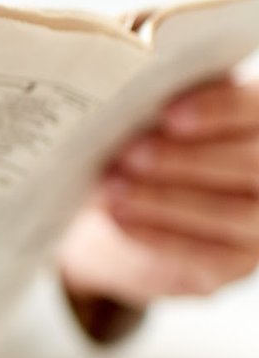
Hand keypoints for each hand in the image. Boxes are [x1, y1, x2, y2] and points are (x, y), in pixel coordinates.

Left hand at [58, 75, 258, 307]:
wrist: (129, 212)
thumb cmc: (146, 148)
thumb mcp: (153, 123)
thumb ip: (161, 106)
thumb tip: (136, 95)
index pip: (258, 109)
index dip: (220, 109)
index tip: (169, 114)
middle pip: (250, 163)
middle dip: (186, 158)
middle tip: (131, 154)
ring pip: (230, 211)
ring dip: (166, 199)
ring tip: (113, 188)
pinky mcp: (237, 262)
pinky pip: (205, 252)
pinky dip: (158, 234)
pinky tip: (119, 218)